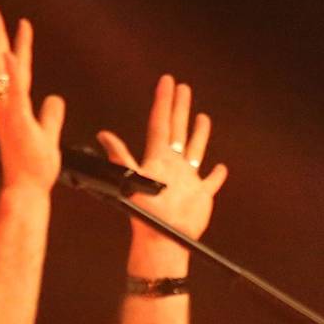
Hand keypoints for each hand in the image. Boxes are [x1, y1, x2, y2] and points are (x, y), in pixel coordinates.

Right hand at [0, 4, 63, 194]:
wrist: (27, 188)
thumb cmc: (34, 167)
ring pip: (2, 71)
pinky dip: (12, 73)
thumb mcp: (48, 135)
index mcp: (16, 106)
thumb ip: (51, 116)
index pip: (17, 70)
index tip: (20, 23)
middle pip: (2, 63)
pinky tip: (10, 54)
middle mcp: (9, 104)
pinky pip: (14, 92)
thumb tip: (56, 100)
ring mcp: (10, 111)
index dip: (18, 46)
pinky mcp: (15, 119)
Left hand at [95, 75, 229, 276]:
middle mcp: (172, 165)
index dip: (163, 101)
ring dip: (198, 134)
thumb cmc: (146, 213)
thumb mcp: (131, 181)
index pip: (160, 123)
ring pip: (194, 150)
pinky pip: (211, 181)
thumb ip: (120, 157)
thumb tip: (103, 135)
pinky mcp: (201, 195)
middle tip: (182, 87)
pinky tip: (220, 167)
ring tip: (202, 117)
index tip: (166, 82)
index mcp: (158, 158)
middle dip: (179, 108)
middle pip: (177, 129)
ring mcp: (187, 179)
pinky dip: (216, 174)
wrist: (162, 241)